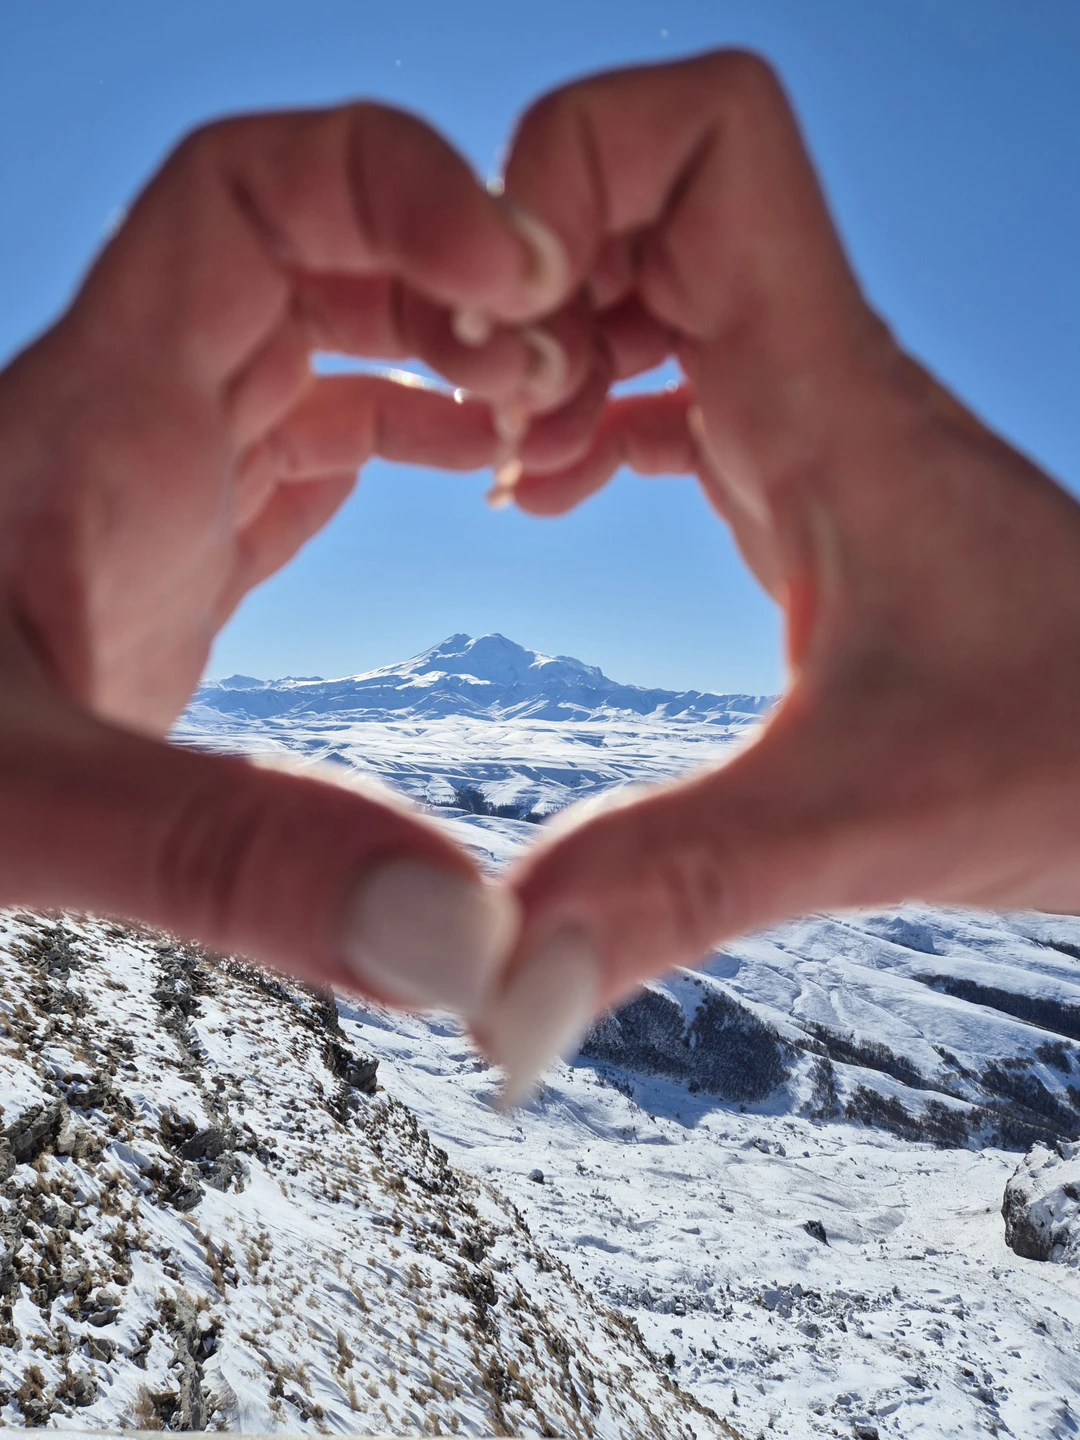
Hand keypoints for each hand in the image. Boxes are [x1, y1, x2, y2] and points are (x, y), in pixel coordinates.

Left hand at [0, 99, 610, 1011]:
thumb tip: (462, 943)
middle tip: (553, 376)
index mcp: (92, 414)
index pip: (246, 197)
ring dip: (436, 356)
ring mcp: (150, 487)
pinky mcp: (171, 559)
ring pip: (315, 348)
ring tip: (540, 423)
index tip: (512, 272)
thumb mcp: (28, 803)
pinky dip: (397, 438)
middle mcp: (126, 423)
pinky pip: (300, 450)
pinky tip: (469, 477)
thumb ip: (231, 857)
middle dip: (446, 278)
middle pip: (311, 254)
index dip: (391, 186)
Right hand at [471, 52, 1079, 1102]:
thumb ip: (672, 890)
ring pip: (643, 275)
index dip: (571, 168)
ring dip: (545, 342)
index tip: (514, 334)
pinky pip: (665, 373)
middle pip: (636, 183)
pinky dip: (587, 409)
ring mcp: (808, 414)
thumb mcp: (860, 818)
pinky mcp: (802, 473)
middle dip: (520, 272)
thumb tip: (494, 1003)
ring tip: (516, 469)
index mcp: (827, 389)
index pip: (702, 130)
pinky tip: (553, 500)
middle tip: (491, 420)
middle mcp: (815, 370)